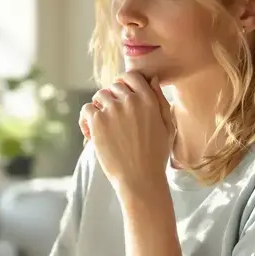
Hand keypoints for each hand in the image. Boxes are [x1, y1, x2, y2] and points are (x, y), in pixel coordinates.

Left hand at [81, 72, 174, 194]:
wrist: (141, 179)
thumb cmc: (156, 156)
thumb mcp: (167, 126)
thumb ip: (160, 101)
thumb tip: (153, 79)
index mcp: (149, 100)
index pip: (132, 76)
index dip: (124, 83)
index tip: (120, 94)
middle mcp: (130, 100)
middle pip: (114, 86)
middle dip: (112, 99)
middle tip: (112, 118)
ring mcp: (113, 110)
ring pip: (99, 96)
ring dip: (99, 107)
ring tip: (103, 126)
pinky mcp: (98, 122)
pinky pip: (86, 109)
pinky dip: (86, 120)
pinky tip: (92, 133)